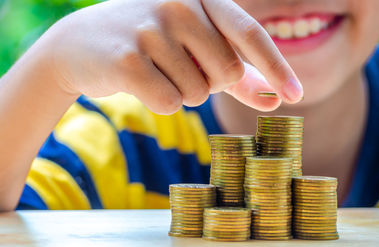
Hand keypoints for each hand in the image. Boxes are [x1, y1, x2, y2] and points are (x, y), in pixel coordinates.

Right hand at [44, 0, 302, 113]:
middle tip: (177, 66)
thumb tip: (277, 100)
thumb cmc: (148, 44)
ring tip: (154, 69)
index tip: (297, 96)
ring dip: (181, 92)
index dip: (277, 66)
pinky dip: (159, 103)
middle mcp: (179, 2)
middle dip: (208, 82)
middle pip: (226, 72)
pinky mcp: (129, 59)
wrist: (81, 44)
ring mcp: (151, 28)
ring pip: (197, 92)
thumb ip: (238, 74)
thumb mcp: (195, 49)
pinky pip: (169, 103)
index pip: (249, 34)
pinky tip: (138, 82)